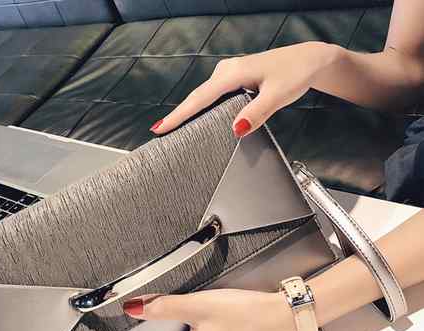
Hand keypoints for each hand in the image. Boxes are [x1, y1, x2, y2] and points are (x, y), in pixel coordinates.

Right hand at [150, 41, 339, 136]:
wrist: (309, 60)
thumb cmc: (295, 73)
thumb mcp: (279, 95)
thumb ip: (257, 112)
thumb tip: (236, 130)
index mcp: (233, 74)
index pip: (200, 98)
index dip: (179, 115)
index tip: (160, 127)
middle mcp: (227, 71)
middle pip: (197, 97)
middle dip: (178, 115)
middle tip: (160, 133)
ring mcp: (229, 74)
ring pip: (203, 96)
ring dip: (189, 112)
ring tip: (172, 129)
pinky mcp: (234, 79)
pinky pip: (212, 96)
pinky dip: (201, 108)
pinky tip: (197, 119)